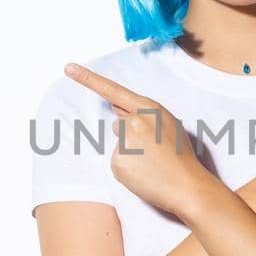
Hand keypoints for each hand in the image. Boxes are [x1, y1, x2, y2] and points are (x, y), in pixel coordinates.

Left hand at [64, 63, 213, 219]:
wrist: (187, 186)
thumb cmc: (181, 156)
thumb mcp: (168, 124)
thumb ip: (143, 113)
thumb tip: (116, 108)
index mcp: (149, 108)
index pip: (114, 90)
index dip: (88, 78)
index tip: (68, 68)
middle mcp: (134, 121)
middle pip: (118, 124)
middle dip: (130, 135)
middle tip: (154, 150)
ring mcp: (124, 143)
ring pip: (118, 144)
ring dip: (129, 152)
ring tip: (152, 163)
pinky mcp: (118, 163)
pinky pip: (117, 162)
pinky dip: (128, 169)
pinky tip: (144, 173)